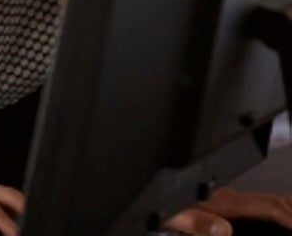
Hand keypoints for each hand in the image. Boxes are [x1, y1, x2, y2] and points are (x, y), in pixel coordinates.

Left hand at [161, 186, 291, 233]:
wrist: (149, 199)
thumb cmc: (161, 209)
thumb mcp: (175, 217)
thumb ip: (198, 222)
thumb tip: (223, 229)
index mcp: (221, 200)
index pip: (267, 206)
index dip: (288, 215)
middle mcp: (228, 197)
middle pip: (273, 201)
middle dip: (291, 210)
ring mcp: (228, 200)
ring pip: (269, 202)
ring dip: (287, 209)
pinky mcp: (225, 205)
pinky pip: (259, 206)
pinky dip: (277, 210)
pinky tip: (281, 219)